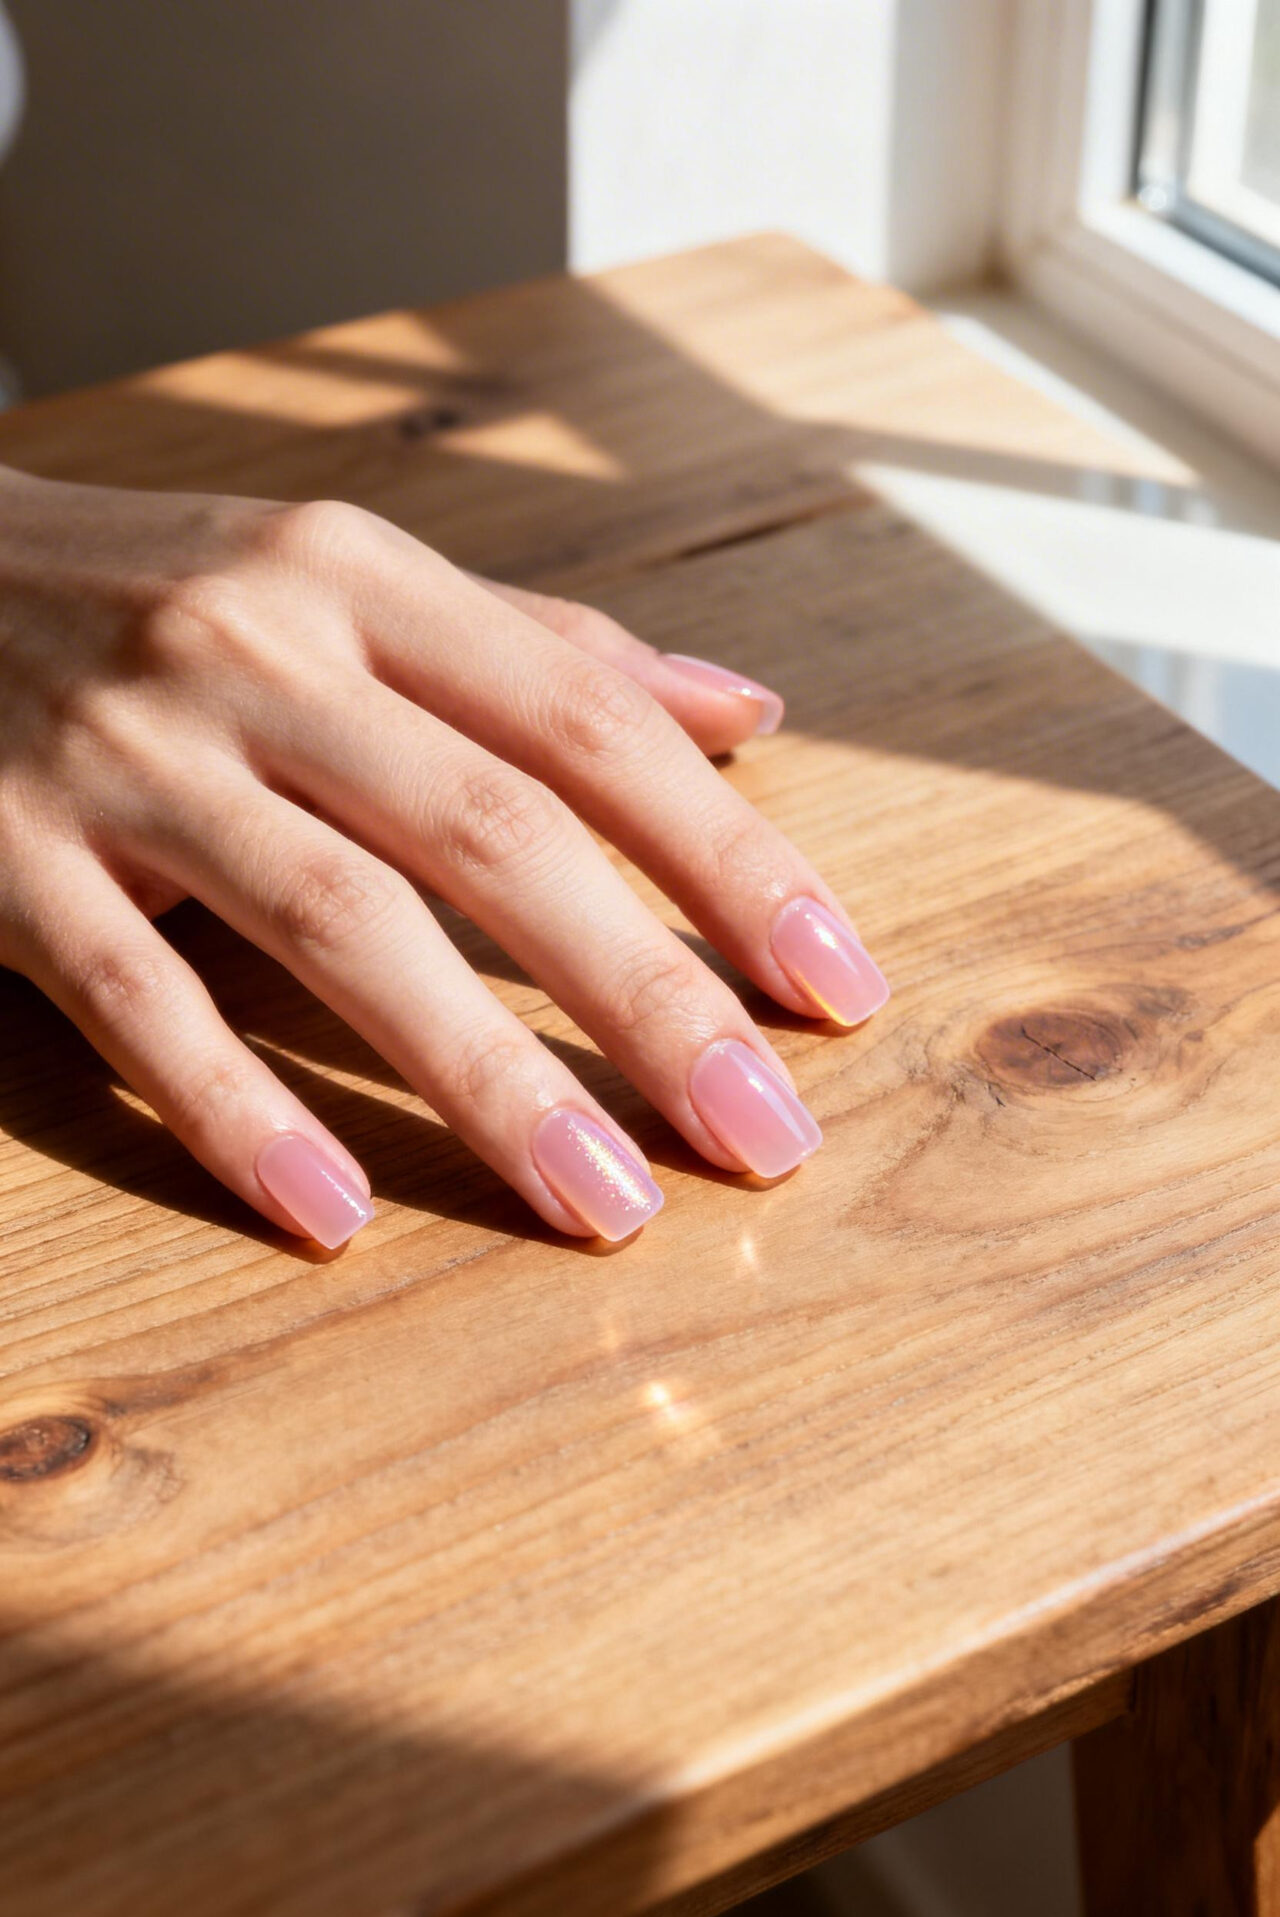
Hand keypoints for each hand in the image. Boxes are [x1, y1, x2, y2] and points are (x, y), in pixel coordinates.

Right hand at [0, 468, 888, 1245]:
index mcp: (365, 579)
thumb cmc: (165, 593)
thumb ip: (550, 650)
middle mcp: (259, 649)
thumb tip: (748, 714)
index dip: (730, 862)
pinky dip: (235, 1112)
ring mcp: (128, 755)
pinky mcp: (5, 854)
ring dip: (487, 1078)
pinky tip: (332, 1218)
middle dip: (648, 997)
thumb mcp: (354, 580)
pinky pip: (133, 1000)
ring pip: (340, 924)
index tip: (837, 987)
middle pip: (494, 835)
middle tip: (767, 1138)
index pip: (590, 727)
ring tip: (604, 1206)